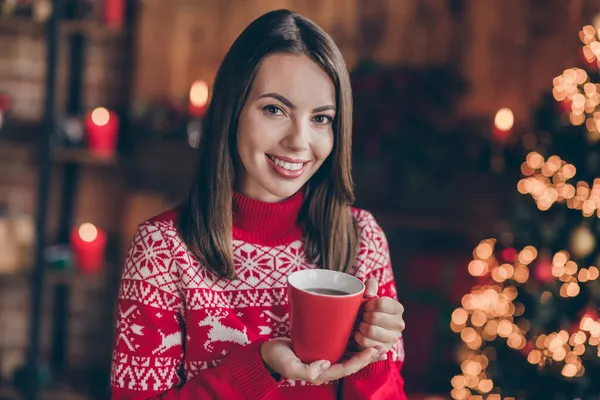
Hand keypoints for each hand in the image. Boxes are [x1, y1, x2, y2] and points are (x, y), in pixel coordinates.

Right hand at [260, 337, 379, 384]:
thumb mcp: (289, 366)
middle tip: (384, 347)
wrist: (268, 352)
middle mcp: (326, 366)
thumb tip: (325, 365)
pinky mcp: (321, 347)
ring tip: (378, 341)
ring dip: (363, 349)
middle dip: (368, 356)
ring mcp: (324, 357)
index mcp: (322, 374)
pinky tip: (359, 332)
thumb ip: (306, 371)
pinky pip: (340, 345)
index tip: (373, 350)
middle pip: (352, 362)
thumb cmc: (278, 359)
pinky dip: (351, 340)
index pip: (346, 368)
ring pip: (348, 354)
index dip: (361, 360)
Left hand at [354, 278, 404, 354]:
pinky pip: (366, 343)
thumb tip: (369, 293)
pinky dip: (358, 337)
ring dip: (360, 326)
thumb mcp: (369, 291)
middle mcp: (399, 324)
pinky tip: (359, 334)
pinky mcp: (384, 349)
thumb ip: (370, 285)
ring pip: (370, 330)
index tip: (364, 306)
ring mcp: (392, 338)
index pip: (381, 303)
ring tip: (360, 324)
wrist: (363, 324)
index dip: (368, 304)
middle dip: (363, 316)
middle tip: (361, 316)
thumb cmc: (366, 306)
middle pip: (374, 317)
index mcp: (397, 308)